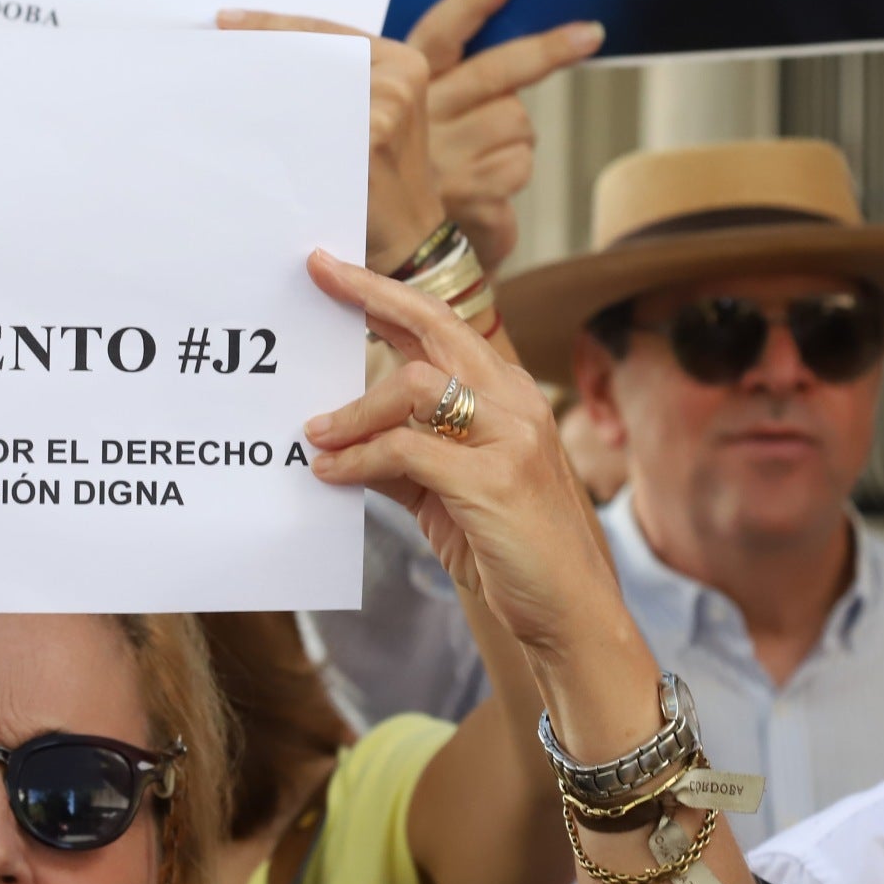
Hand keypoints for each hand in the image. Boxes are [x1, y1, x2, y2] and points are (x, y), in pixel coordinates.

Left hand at [218, 11, 445, 272]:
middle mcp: (399, 78)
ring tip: (213, 89)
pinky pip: (305, 123)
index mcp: (403, 62)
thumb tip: (251, 56)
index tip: (223, 22)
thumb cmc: (378, 182)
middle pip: (311, 52)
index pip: (324, 32)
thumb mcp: (372, 119)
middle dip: (260, 53)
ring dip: (256, 88)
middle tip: (210, 56)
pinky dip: (268, 124)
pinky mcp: (371, 141)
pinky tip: (237, 128)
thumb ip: (334, 85)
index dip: (270, 24)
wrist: (411, 243)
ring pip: (303, 84)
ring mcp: (387, 109)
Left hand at [302, 250, 622, 661]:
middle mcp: (514, 401)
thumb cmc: (510, 548)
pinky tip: (330, 474)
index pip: (443, 325)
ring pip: (413, 386)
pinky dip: (359, 459)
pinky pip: (405, 451)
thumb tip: (336, 440)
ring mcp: (510, 437)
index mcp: (508, 395)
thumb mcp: (448, 492)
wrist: (569, 612)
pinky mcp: (494, 480)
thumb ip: (402, 457)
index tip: (335, 271)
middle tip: (320, 274)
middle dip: (372, 294)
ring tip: (315, 435)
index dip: (388, 294)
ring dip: (353, 412)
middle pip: (436, 325)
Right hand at [407, 0, 604, 269]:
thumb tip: (518, 32)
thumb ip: (454, 79)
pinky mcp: (470, 196)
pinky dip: (510, 175)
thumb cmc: (419, 173)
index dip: (474, 3)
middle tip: (591, 34)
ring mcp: (444, 159)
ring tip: (480, 159)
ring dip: (514, 138)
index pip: (439, 35)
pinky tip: (483, 190)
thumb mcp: (419, 119)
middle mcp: (419, 120)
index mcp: (402, 89)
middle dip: (549, 49)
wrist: (404, 259)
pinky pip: (518, 165)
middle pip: (495, 71)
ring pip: (517, 121)